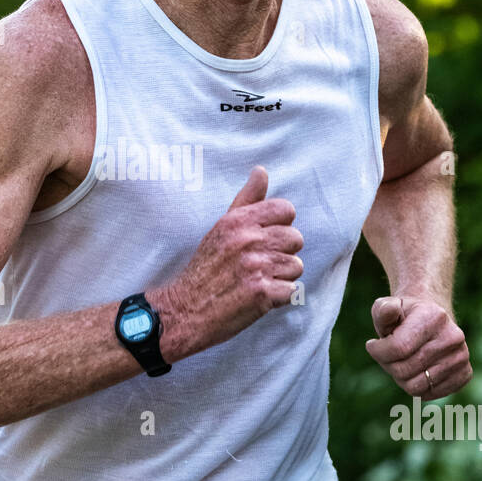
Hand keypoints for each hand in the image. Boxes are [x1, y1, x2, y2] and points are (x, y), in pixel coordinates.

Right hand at [150, 166, 303, 359]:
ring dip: (281, 277)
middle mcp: (248, 240)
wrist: (185, 309)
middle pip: (295, 238)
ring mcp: (256, 267)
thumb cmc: (206, 268)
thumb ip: (247, 200)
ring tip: (257, 282)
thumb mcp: (222, 227)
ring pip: (296, 266)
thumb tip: (261, 171)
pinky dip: (278, 298)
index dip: (281, 226)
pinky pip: (292, 291)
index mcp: (239, 221)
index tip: (266, 240)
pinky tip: (258, 298)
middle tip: (259, 266)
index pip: (286, 210)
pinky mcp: (262, 294)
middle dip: (282, 254)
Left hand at [365, 295, 472, 397]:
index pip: (398, 348)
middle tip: (387, 355)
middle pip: (405, 370)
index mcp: (433, 317)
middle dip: (388, 365)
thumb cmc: (404, 316)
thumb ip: (383, 310)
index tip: (373, 345)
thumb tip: (389, 310)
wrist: (432, 320)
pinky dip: (417, 387)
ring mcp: (461, 357)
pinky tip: (416, 371)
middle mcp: (453, 337)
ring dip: (401, 378)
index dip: (378, 351)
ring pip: (416, 387)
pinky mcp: (464, 373)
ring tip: (402, 362)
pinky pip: (431, 394)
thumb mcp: (386, 307)